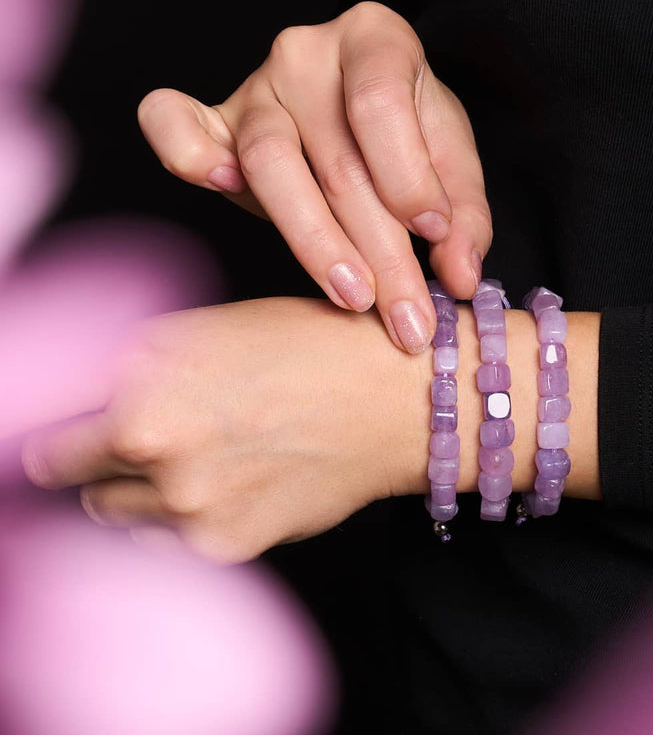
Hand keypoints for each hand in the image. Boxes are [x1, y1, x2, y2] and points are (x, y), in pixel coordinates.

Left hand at [21, 298, 431, 562]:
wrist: (390, 402)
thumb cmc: (309, 349)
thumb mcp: (208, 328)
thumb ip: (127, 362)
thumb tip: (72, 397)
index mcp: (139, 370)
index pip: (40, 410)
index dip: (51, 412)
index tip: (58, 423)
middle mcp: (148, 437)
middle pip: (58, 466)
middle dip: (82, 452)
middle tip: (133, 437)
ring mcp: (182, 500)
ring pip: (106, 508)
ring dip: (130, 489)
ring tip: (193, 459)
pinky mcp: (219, 546)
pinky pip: (160, 542)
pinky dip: (175, 521)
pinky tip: (222, 486)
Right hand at [137, 2, 491, 353]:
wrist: (363, 110)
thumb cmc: (409, 133)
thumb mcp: (452, 161)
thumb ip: (463, 214)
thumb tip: (459, 275)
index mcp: (376, 39)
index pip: (380, 103)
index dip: (408, 177)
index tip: (433, 237)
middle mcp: (307, 53)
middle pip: (336, 158)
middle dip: (380, 252)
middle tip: (407, 317)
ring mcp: (255, 87)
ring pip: (269, 163)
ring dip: (314, 241)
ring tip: (352, 297)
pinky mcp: (216, 121)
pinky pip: (178, 125)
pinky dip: (187, 153)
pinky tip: (218, 185)